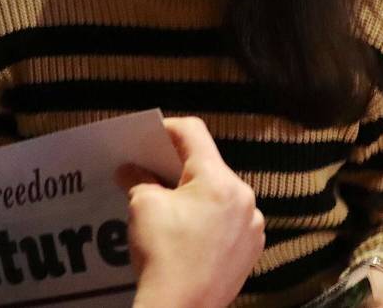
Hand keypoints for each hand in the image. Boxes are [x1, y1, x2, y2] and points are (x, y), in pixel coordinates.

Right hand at [118, 117, 265, 307]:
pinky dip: (207, 217)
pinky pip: (228, 220)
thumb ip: (139, 178)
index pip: (193, 133)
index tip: (148, 138)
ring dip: (193, 193)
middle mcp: (244, 199)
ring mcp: (252, 226)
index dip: (167, 129)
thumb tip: (130, 170)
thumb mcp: (143, 205)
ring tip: (167, 205)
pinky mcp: (251, 250)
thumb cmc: (163, 253)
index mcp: (219, 181)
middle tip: (151, 172)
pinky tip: (185, 231)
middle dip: (177, 167)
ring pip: (219, 194)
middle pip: (208, 165)